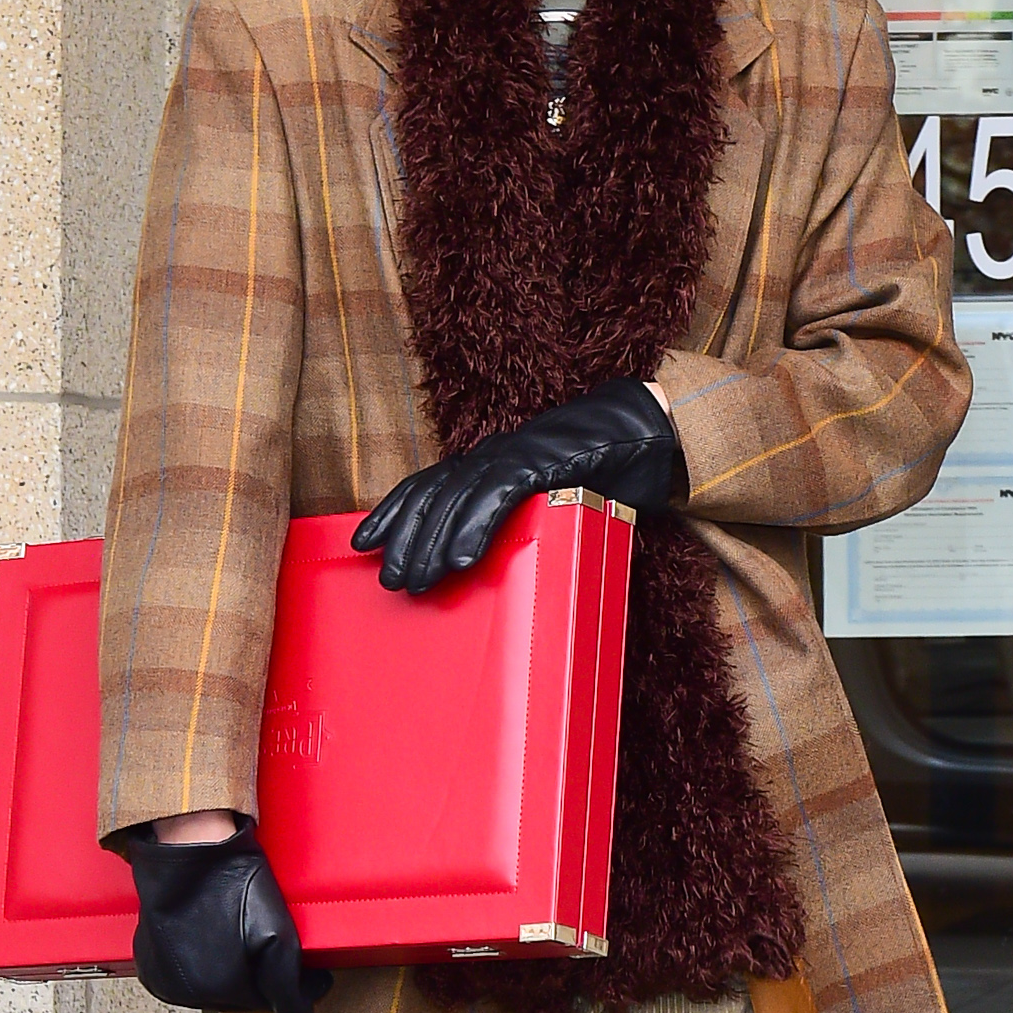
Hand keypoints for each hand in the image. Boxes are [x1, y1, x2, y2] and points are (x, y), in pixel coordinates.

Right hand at [126, 822, 330, 1012]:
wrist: (188, 847)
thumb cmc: (233, 883)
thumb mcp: (278, 936)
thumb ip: (289, 987)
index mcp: (219, 989)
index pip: (263, 1003)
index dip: (279, 979)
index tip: (284, 954)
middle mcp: (186, 991)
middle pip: (234, 997)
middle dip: (251, 974)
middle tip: (255, 936)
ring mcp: (163, 977)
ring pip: (208, 987)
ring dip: (223, 969)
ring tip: (229, 931)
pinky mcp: (149, 962)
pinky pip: (181, 975)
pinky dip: (197, 962)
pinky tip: (205, 935)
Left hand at [352, 379, 685, 594]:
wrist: (648, 432)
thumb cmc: (601, 473)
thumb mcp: (547, 501)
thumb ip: (516, 521)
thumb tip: (487, 564)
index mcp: (490, 462)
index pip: (428, 484)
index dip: (393, 511)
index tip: (364, 542)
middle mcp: (494, 454)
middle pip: (433, 495)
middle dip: (406, 538)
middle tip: (392, 580)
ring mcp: (516, 456)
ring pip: (457, 498)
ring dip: (433, 542)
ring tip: (417, 581)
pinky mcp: (542, 463)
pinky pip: (498, 497)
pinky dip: (476, 528)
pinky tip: (462, 561)